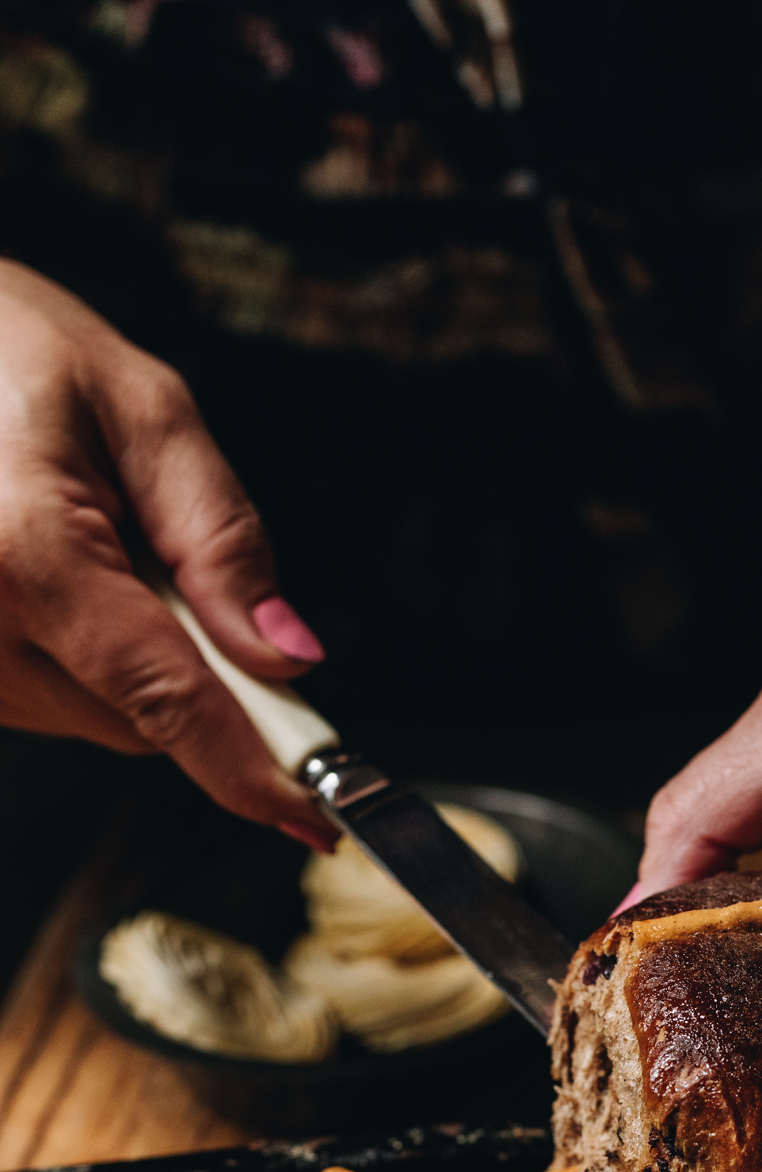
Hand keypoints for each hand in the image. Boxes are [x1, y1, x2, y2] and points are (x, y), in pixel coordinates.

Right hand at [0, 260, 331, 846]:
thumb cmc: (15, 352)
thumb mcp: (147, 412)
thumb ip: (224, 542)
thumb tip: (289, 658)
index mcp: (26, 551)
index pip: (164, 696)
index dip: (249, 766)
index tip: (315, 814)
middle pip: (141, 722)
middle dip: (195, 675)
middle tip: (171, 566)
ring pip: (99, 720)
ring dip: (132, 663)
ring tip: (90, 545)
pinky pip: (51, 702)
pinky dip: (82, 658)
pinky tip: (56, 575)